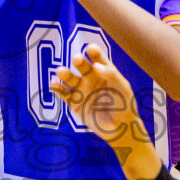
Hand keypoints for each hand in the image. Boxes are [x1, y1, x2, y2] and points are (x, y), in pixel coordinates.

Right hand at [52, 44, 163, 179]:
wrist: (120, 130)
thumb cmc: (125, 106)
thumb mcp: (122, 88)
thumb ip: (111, 75)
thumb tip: (95, 65)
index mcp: (104, 72)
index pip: (97, 58)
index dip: (93, 52)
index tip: (90, 49)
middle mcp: (91, 78)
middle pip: (82, 66)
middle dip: (79, 61)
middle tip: (77, 59)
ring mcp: (82, 90)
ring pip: (70, 78)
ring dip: (65, 73)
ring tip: (60, 71)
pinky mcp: (74, 103)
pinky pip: (64, 94)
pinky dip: (57, 88)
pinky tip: (54, 84)